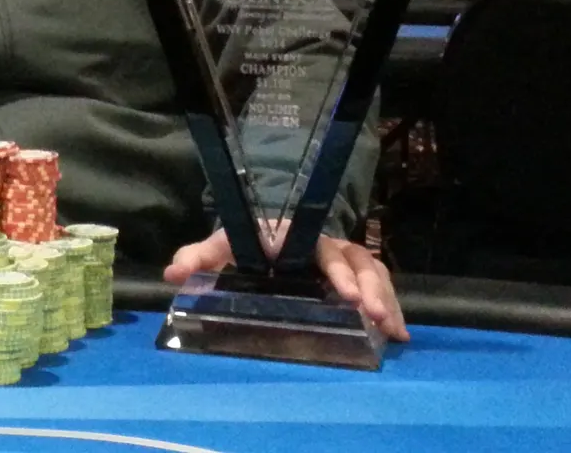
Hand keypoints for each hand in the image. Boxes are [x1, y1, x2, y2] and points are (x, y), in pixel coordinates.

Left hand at [164, 228, 408, 342]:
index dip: (335, 268)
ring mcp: (342, 259)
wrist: (263, 236)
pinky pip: (380, 285)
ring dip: (385, 297)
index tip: (346, 293)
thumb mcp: (221, 248)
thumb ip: (197, 258)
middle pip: (354, 259)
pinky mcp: (354, 275)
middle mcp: (323, 244)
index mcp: (292, 236)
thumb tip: (170, 274)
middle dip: (366, 287)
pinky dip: (393, 306)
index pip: (318, 247)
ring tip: (391, 328)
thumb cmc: (244, 243)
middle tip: (373, 314)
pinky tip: (399, 334)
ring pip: (372, 271)